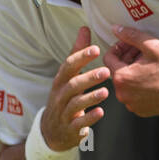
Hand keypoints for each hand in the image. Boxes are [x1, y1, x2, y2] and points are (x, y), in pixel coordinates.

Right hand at [41, 27, 110, 150]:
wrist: (53, 131)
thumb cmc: (64, 97)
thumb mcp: (67, 75)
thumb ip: (77, 53)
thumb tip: (84, 28)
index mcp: (61, 80)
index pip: (68, 66)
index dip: (81, 57)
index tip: (96, 49)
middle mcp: (60, 95)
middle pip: (72, 85)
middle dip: (88, 77)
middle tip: (106, 71)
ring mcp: (64, 112)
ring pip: (75, 104)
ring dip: (90, 97)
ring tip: (106, 92)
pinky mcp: (70, 128)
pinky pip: (78, 123)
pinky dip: (89, 118)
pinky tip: (100, 112)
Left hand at [103, 24, 158, 116]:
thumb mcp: (152, 46)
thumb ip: (131, 36)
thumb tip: (116, 29)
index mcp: (122, 77)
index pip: (108, 58)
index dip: (119, 48)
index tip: (130, 45)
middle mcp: (123, 94)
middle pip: (116, 71)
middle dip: (126, 59)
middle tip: (141, 52)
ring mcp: (131, 104)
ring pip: (124, 83)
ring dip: (132, 72)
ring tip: (147, 65)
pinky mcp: (139, 110)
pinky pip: (132, 95)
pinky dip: (137, 86)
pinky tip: (151, 79)